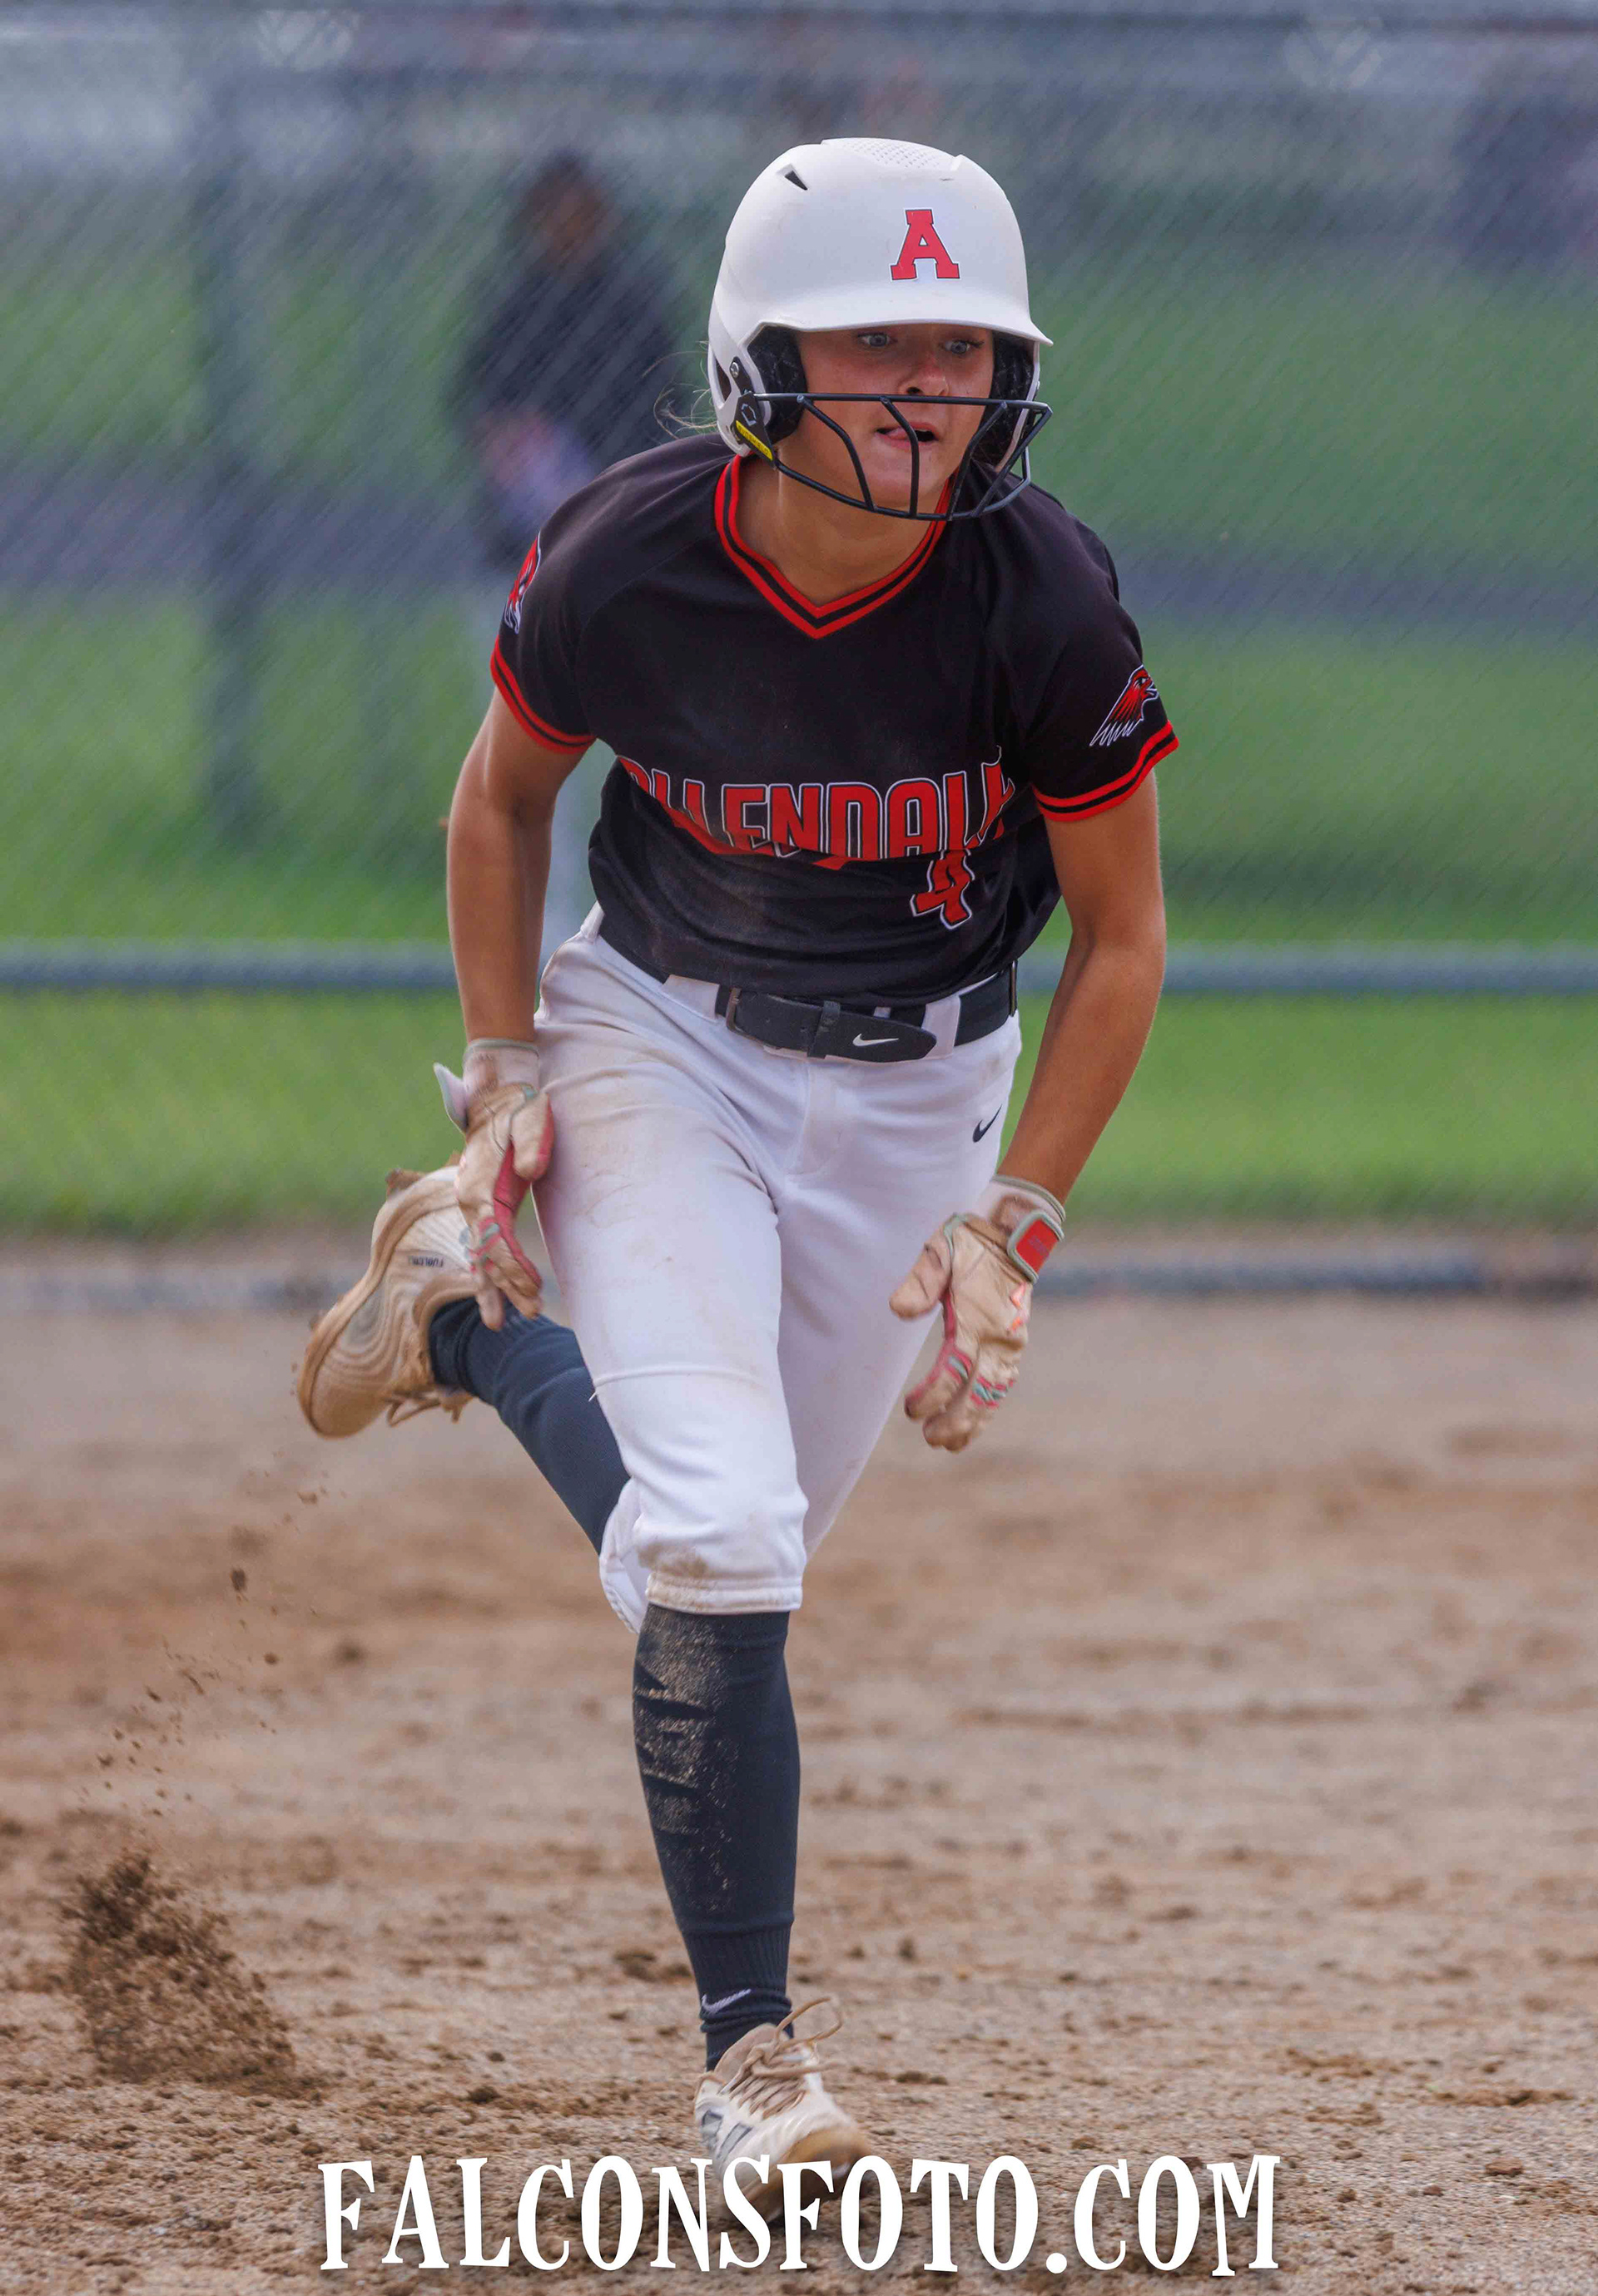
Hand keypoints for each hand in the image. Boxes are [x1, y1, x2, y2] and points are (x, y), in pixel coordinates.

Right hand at [435, 1041, 553, 1328]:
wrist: (498, 1094)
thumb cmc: (519, 1107)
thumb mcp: (531, 1118)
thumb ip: (533, 1143)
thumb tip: (531, 1171)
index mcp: (480, 1186)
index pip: (494, 1237)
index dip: (513, 1265)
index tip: (533, 1286)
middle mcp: (470, 1199)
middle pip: (486, 1254)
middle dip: (507, 1287)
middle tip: (531, 1313)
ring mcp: (473, 1203)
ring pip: (480, 1254)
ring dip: (492, 1288)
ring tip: (498, 1325)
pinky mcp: (483, 1203)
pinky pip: (483, 1244)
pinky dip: (488, 1271)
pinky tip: (494, 1296)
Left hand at [889, 1178, 1064, 1450]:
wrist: (1013, 1233)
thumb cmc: (969, 1242)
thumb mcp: (940, 1251)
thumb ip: (920, 1281)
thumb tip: (898, 1311)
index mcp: (977, 1318)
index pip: (955, 1369)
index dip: (933, 1395)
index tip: (911, 1410)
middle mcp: (999, 1337)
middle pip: (980, 1392)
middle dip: (956, 1421)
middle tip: (931, 1439)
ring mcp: (1011, 1342)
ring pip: (996, 1393)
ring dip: (975, 1421)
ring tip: (951, 1444)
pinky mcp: (1015, 1343)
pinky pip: (1004, 1382)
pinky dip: (990, 1405)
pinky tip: (975, 1421)